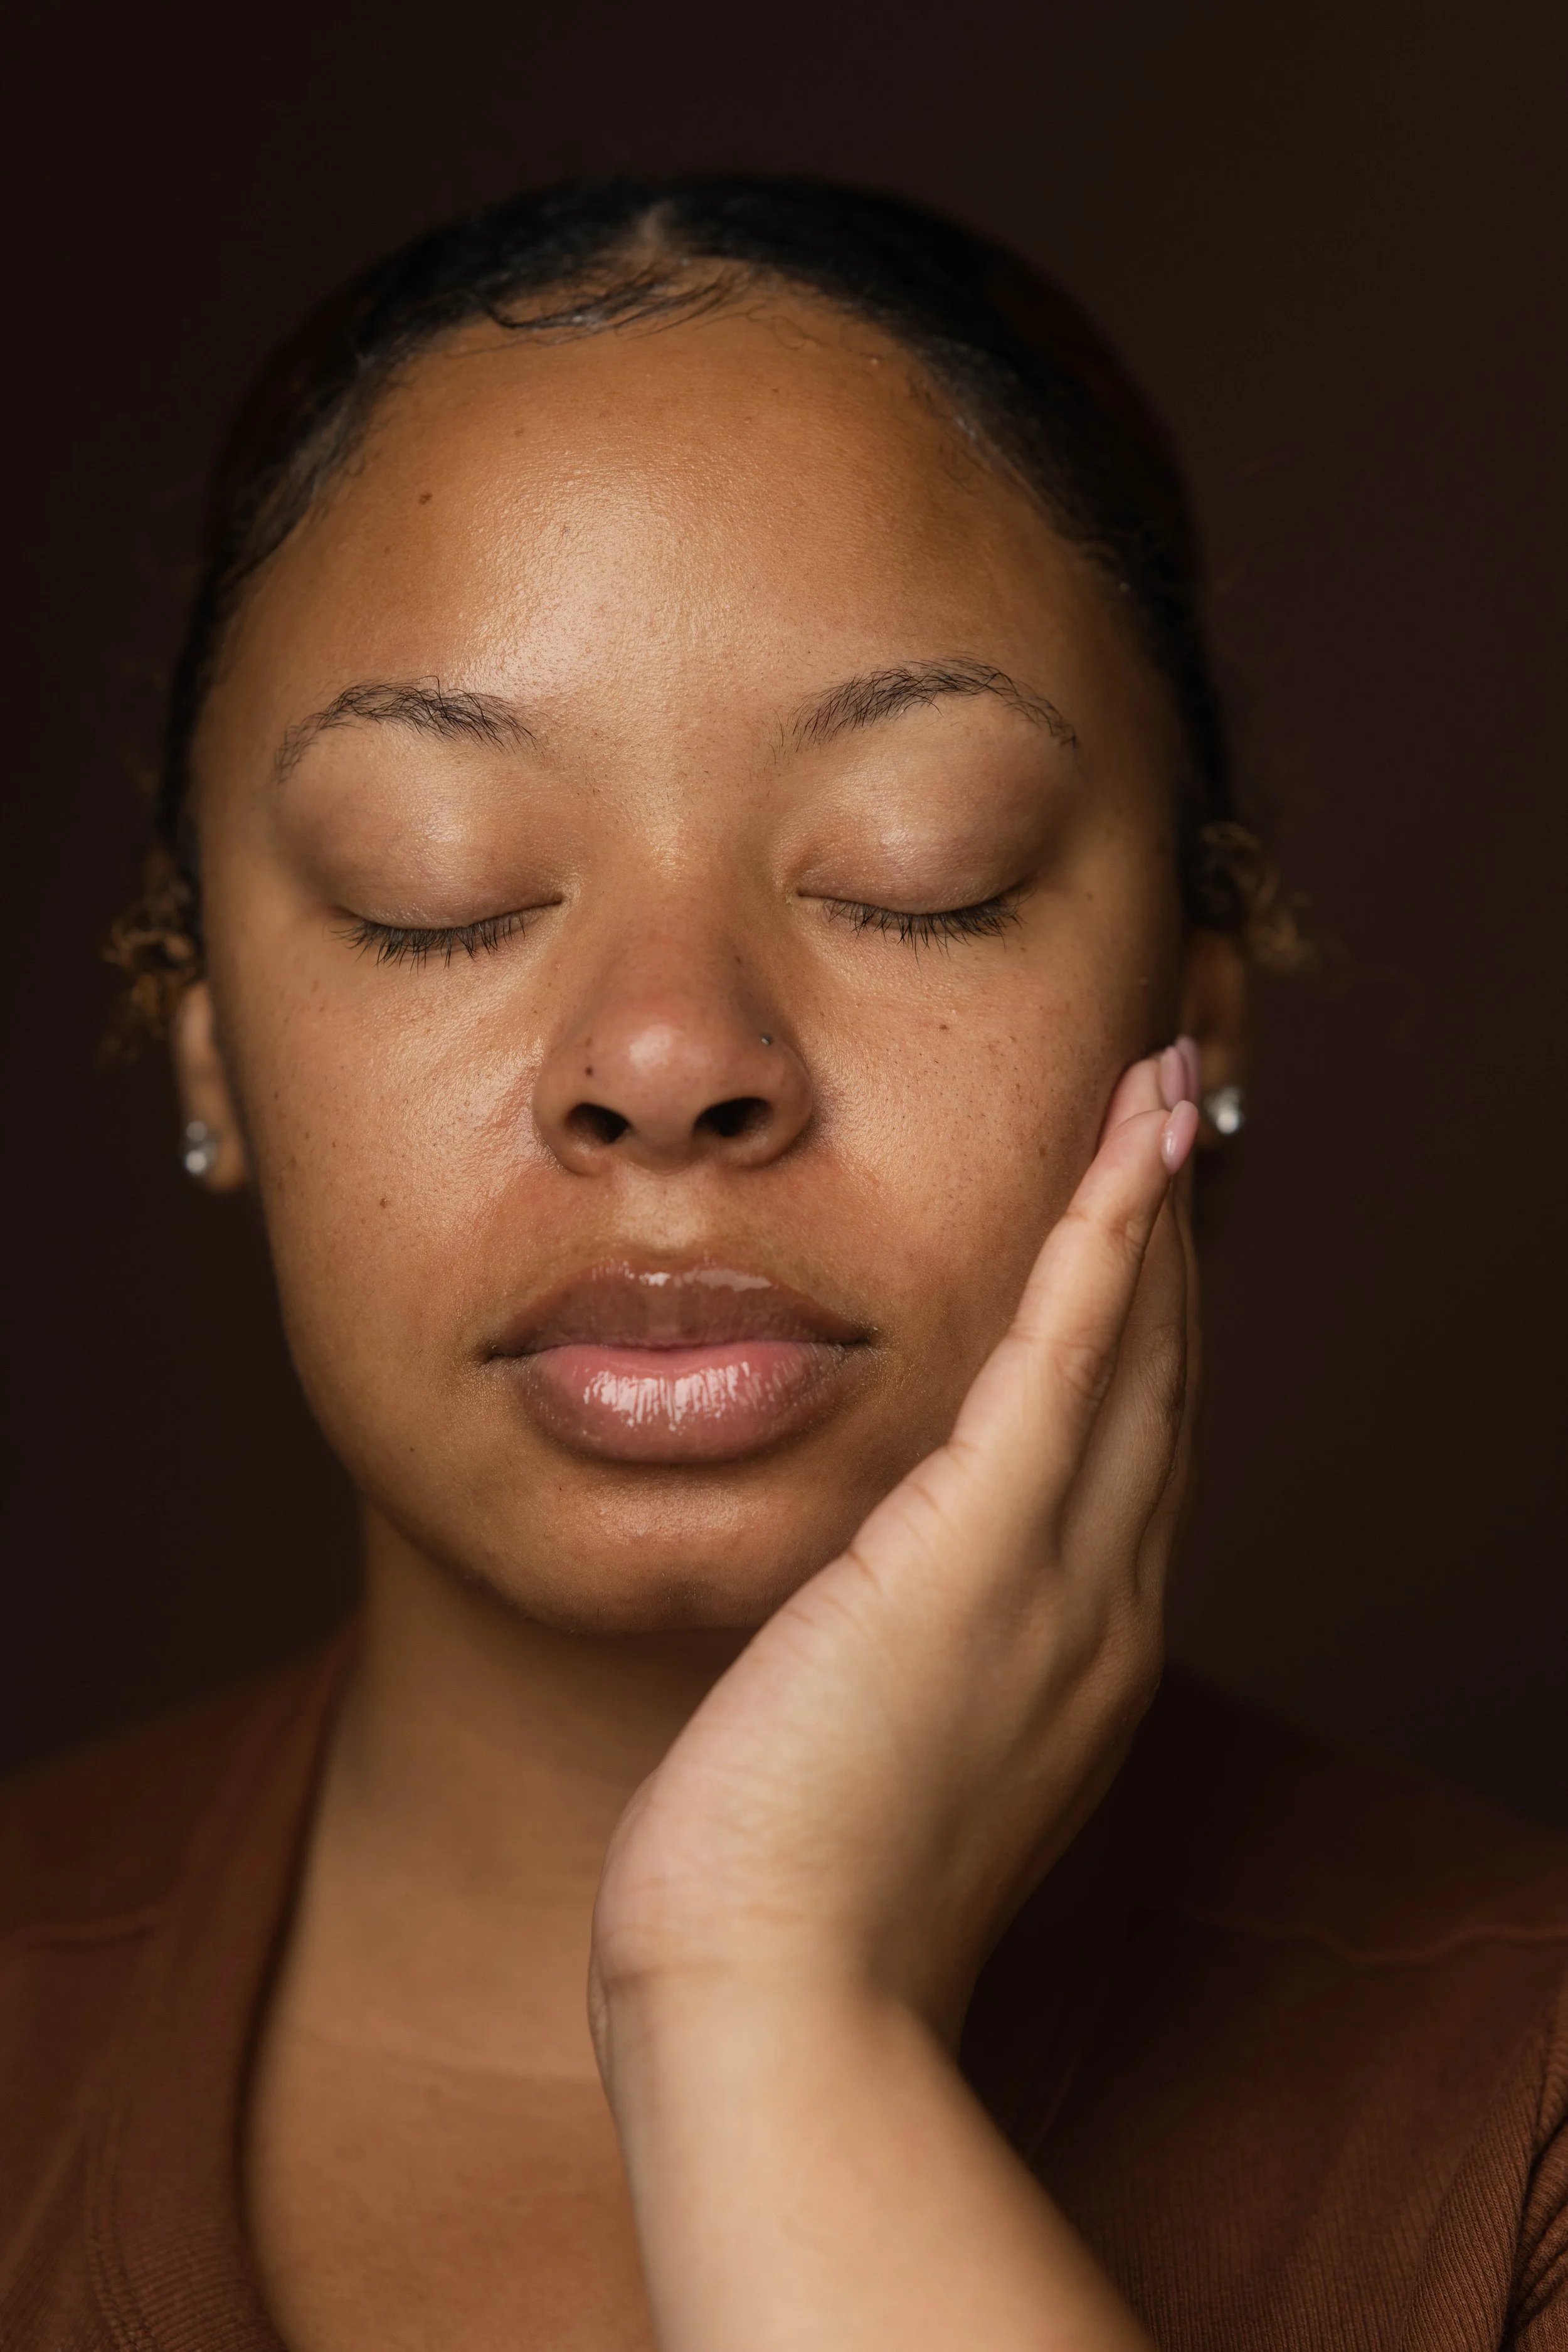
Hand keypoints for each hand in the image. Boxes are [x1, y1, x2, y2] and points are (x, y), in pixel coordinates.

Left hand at [590, 1042, 1200, 2041]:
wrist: (774, 2001)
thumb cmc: (789, 1895)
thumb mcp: (876, 1753)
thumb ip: (901, 1664)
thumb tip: (861, 1609)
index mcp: (1076, 1656)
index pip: (1126, 1455)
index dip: (1146, 1328)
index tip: (1139, 1227)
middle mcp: (1100, 1609)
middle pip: (1157, 1385)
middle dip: (1168, 1243)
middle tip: (1173, 1115)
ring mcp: (1057, 1583)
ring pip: (1134, 1351)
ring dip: (1151, 1207)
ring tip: (1162, 1089)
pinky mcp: (976, 1556)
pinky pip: (1067, 1360)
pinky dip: (1104, 1238)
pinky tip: (1128, 1144)